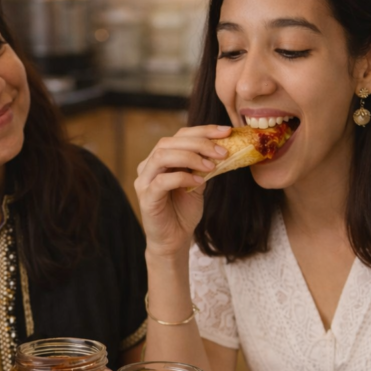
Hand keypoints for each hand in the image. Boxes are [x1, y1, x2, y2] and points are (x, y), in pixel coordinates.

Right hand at [134, 125, 231, 257]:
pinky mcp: (146, 197)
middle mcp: (148, 166)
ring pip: (163, 156)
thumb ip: (203, 166)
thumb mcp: (198, 183)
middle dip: (199, 143)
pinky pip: (162, 181)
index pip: (179, 135)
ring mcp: (144, 181)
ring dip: (190, 157)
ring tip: (211, 166)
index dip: (203, 130)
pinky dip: (183, 177)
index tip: (226, 131)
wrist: (173, 240)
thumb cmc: (183, 212)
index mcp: (161, 158)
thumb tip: (222, 147)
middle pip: (169, 142)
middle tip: (222, 152)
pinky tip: (200, 182)